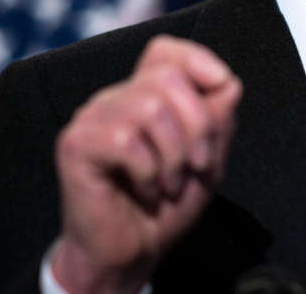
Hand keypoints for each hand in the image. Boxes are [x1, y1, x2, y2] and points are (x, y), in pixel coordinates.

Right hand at [50, 35, 241, 293]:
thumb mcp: (206, 161)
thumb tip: (229, 84)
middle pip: (167, 77)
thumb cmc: (166, 206)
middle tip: (198, 165)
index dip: (197, 59)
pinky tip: (146, 192)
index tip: (222, 86)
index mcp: (145, 95)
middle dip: (198, 124)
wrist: (130, 254)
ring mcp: (92, 118)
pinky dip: (148, 172)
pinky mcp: (75, 144)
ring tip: (169, 185)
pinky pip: (124, 140)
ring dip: (174, 156)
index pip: (165, 51)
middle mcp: (116, 98)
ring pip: (149, 107)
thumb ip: (218, 121)